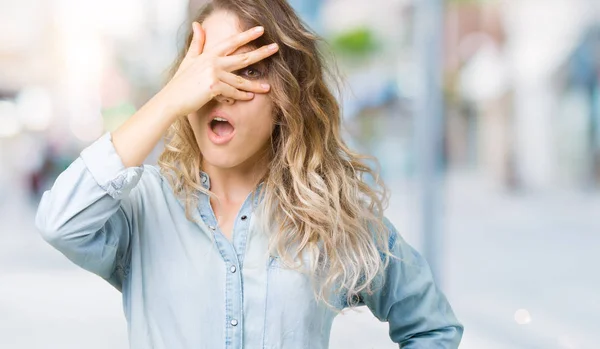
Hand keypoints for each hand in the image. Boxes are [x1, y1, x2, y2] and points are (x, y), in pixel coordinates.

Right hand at [162, 22, 278, 116]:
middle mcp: (213, 62)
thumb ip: (197, 43)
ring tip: (268, 87)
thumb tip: (197, 24)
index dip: (247, 35)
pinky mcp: (214, 87)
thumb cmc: (180, 81)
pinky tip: (250, 97)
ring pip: (240, 80)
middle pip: (243, 57)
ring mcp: (214, 74)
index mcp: (209, 54)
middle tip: (275, 48)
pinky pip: (233, 92)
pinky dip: (241, 96)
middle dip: (261, 53)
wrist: (171, 99)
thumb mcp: (189, 59)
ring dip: (255, 85)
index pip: (232, 42)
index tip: (261, 30)